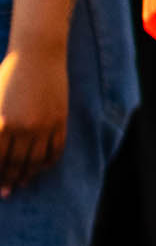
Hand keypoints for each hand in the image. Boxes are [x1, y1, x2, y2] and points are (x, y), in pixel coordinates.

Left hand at [0, 40, 67, 193]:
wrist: (37, 53)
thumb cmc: (8, 73)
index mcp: (3, 122)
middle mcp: (24, 127)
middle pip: (15, 163)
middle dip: (8, 180)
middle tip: (5, 192)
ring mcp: (44, 125)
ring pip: (35, 161)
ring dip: (27, 176)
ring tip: (22, 184)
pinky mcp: (60, 120)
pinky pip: (56, 149)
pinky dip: (48, 163)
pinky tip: (41, 168)